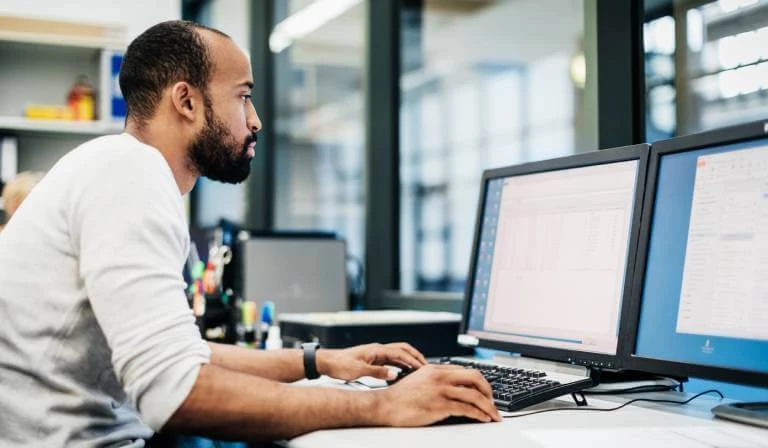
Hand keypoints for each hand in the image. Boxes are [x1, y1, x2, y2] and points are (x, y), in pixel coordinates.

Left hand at [316, 342, 426, 380]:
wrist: (326, 362)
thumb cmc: (339, 364)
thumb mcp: (359, 371)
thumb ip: (377, 373)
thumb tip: (394, 374)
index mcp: (376, 350)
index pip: (400, 353)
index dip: (413, 360)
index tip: (423, 368)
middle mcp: (377, 349)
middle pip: (402, 349)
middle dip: (415, 356)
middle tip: (426, 365)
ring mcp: (375, 353)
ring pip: (397, 353)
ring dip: (408, 359)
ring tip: (418, 368)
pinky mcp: (372, 359)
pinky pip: (391, 359)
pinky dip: (400, 363)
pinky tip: (402, 371)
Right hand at [375, 364, 501, 424]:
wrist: (384, 406)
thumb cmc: (399, 397)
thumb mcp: (419, 379)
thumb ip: (435, 379)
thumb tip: (452, 386)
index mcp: (435, 369)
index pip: (466, 371)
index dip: (481, 383)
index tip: (486, 393)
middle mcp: (440, 377)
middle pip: (476, 378)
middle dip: (489, 391)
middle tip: (494, 402)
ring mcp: (440, 391)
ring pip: (475, 395)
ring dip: (489, 407)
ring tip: (494, 415)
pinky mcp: (439, 406)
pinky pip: (467, 409)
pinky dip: (479, 414)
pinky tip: (483, 419)